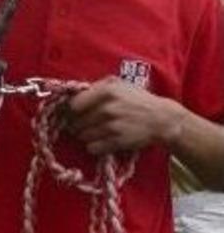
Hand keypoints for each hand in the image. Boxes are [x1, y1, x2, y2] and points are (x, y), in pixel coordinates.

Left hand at [65, 76, 182, 154]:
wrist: (162, 119)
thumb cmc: (137, 99)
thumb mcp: (118, 84)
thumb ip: (96, 86)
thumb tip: (73, 94)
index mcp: (106, 91)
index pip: (74, 104)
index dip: (71, 110)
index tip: (73, 113)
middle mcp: (107, 108)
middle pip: (76, 122)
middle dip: (76, 124)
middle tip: (82, 124)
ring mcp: (112, 126)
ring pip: (82, 136)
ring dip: (84, 136)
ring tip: (93, 132)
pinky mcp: (118, 142)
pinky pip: (92, 148)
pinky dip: (93, 146)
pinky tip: (100, 141)